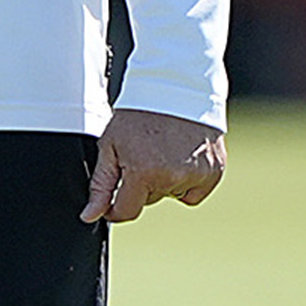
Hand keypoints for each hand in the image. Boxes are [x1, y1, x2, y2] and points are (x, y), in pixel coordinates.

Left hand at [81, 106, 225, 222]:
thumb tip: (90, 216)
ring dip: (164, 181)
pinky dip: (186, 181)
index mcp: (144, 172)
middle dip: (141, 184)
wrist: (176, 88)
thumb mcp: (110, 145)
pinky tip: (181, 157)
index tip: (113, 199)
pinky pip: (194, 192)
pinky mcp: (214, 172)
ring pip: (171, 194)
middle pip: (149, 200)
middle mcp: (172, 177)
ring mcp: (197, 175)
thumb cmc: (139, 114)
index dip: (115, 208)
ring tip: (163, 151)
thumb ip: (101, 184)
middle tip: (142, 153)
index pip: (126, 212)